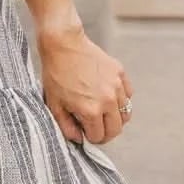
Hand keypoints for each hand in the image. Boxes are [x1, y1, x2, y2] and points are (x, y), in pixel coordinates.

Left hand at [36, 22, 132, 145]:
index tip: (85, 133)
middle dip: (106, 133)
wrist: (63, 44)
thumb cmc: (56, 74)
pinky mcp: (120, 74)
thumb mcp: (54, 105)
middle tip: (96, 129)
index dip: (91, 138)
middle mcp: (108, 100)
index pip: (99, 136)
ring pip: (126, 113)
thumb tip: (79, 138)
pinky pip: (128, 95)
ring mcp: (117, 86)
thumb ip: (67, 127)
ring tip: (102, 114)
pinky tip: (107, 97)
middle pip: (117, 129)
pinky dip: (121, 101)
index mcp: (91, 110)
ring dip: (115, 118)